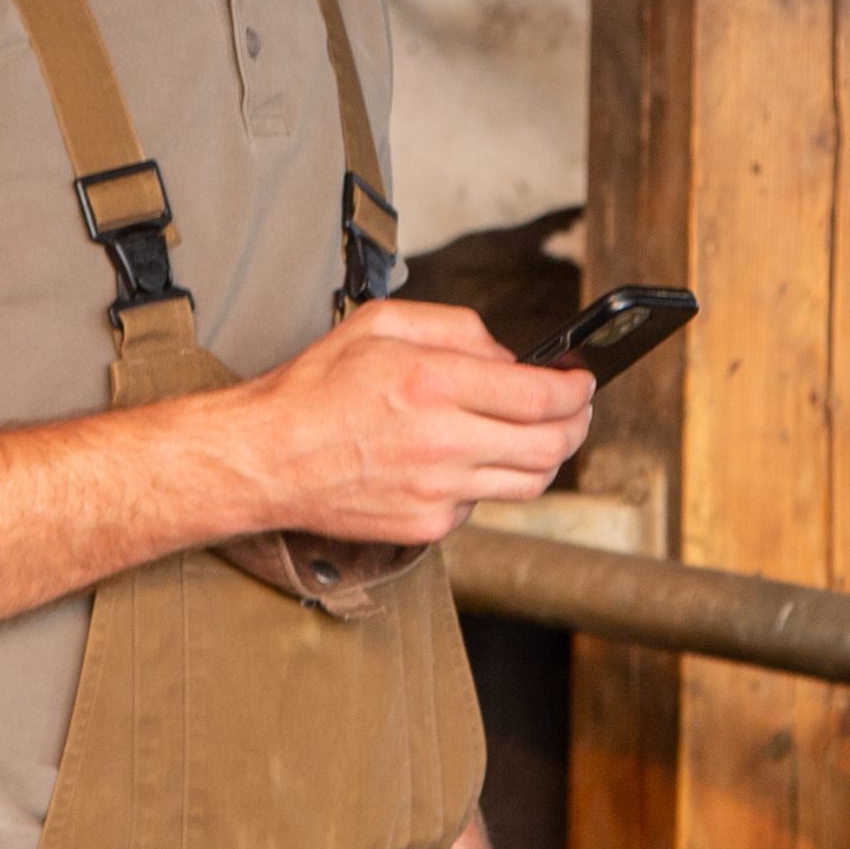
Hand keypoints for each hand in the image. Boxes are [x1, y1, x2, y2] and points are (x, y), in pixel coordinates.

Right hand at [229, 299, 591, 546]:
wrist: (267, 457)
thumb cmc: (315, 390)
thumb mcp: (382, 323)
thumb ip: (457, 328)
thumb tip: (507, 356)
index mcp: (432, 383)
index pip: (541, 396)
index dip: (576, 389)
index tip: (582, 381)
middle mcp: (441, 442)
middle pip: (551, 446)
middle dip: (578, 424)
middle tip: (577, 410)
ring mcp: (437, 492)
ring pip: (530, 483)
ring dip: (547, 457)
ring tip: (539, 434)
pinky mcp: (427, 526)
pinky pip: (482, 503)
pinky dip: (487, 479)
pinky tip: (467, 458)